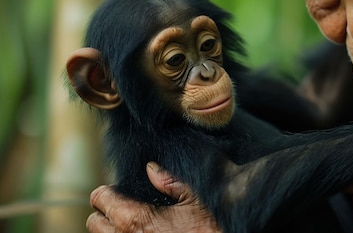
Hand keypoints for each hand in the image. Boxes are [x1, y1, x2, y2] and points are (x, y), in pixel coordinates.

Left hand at [86, 162, 220, 232]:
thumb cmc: (213, 221)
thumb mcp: (193, 194)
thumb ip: (167, 180)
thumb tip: (151, 170)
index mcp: (137, 222)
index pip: (100, 200)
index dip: (107, 191)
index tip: (116, 189)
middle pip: (94, 225)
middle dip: (104, 212)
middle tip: (120, 206)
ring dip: (113, 230)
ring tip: (131, 223)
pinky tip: (143, 232)